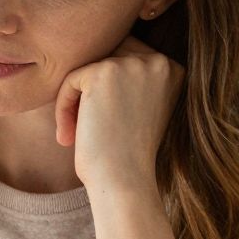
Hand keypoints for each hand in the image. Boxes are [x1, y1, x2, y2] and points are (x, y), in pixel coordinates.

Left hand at [55, 35, 183, 192]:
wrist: (125, 184)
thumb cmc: (129, 158)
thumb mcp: (144, 111)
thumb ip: (133, 82)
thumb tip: (100, 57)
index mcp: (174, 70)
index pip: (130, 57)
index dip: (109, 87)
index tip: (104, 123)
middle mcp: (159, 62)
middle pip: (110, 54)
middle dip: (92, 86)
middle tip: (83, 125)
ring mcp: (133, 64)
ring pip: (89, 66)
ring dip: (76, 98)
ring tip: (73, 132)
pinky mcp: (104, 72)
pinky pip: (72, 79)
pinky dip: (64, 107)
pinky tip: (68, 137)